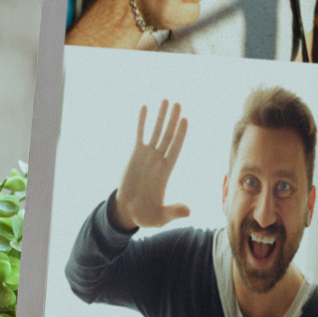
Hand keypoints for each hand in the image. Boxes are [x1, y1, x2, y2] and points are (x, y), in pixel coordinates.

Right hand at [110, 99, 190, 230]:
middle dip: (172, 120)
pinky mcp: (135, 155)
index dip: (180, 135)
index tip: (185, 120)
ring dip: (160, 116)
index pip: (175, 148)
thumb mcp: (161, 216)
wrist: (128, 211)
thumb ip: (174, 212)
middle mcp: (158, 160)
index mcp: (166, 172)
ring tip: (166, 100)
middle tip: (178, 103)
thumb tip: (189, 211)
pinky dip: (142, 122)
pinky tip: (145, 107)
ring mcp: (147, 156)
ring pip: (155, 132)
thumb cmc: (146, 215)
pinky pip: (140, 135)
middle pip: (168, 136)